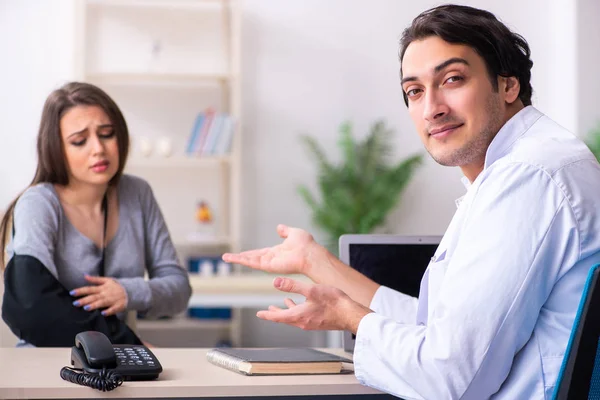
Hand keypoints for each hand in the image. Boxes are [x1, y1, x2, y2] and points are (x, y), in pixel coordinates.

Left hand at [70, 275, 127, 315]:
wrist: (130, 291)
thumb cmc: (116, 287)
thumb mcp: (107, 280)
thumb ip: (95, 279)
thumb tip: (84, 275)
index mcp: (102, 288)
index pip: (90, 289)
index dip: (81, 291)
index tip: (72, 293)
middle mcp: (106, 294)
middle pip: (94, 297)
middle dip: (85, 300)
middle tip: (75, 303)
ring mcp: (113, 300)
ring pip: (102, 303)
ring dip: (95, 305)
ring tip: (86, 308)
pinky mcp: (119, 306)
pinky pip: (113, 309)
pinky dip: (109, 311)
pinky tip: (103, 313)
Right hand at [222, 224, 325, 275]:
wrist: (309, 253)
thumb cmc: (305, 245)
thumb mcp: (293, 233)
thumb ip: (285, 231)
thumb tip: (279, 227)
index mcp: (277, 252)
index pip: (260, 253)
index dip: (250, 253)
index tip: (241, 253)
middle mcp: (271, 259)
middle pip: (252, 258)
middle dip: (240, 258)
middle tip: (227, 257)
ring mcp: (269, 263)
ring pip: (250, 261)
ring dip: (237, 259)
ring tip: (225, 257)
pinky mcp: (268, 265)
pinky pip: (253, 262)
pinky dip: (242, 260)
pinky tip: (233, 258)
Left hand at [257, 277, 371, 333]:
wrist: (350, 314)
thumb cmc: (333, 302)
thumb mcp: (310, 290)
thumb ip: (292, 286)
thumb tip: (276, 282)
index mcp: (298, 315)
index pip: (278, 317)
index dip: (267, 314)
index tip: (259, 314)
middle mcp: (303, 322)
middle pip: (284, 318)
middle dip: (275, 313)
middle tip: (266, 312)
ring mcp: (311, 323)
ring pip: (294, 317)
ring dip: (286, 311)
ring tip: (282, 304)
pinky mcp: (318, 321)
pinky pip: (303, 317)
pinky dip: (297, 310)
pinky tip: (302, 303)